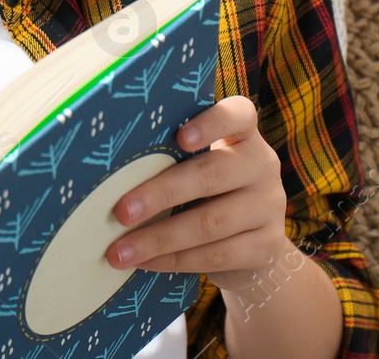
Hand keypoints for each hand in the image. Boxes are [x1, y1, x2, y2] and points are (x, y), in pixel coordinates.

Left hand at [104, 95, 292, 292]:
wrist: (251, 246)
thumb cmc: (208, 193)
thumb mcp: (198, 167)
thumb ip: (171, 158)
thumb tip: (109, 171)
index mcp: (243, 135)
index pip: (239, 115)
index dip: (211, 123)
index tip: (179, 138)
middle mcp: (262, 166)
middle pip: (212, 175)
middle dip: (160, 194)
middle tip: (120, 211)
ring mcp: (270, 207)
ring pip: (211, 223)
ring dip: (159, 238)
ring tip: (120, 250)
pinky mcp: (267, 247)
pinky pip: (216, 255)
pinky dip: (175, 260)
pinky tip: (145, 262)